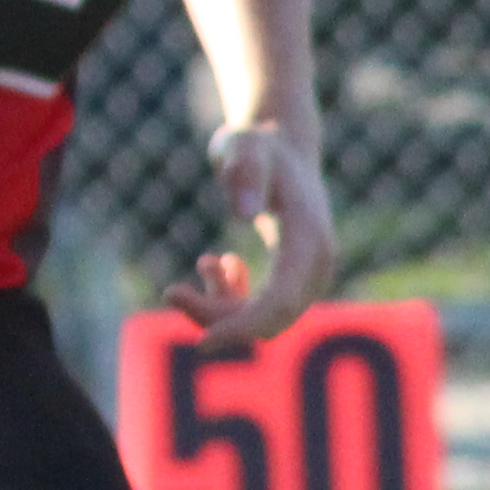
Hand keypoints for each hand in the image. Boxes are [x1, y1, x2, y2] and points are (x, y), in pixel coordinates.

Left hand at [165, 120, 333, 342]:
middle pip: (270, 318)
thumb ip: (244, 171)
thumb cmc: (257, 146)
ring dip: (220, 306)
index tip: (202, 343)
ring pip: (262, 319)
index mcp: (309, 238)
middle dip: (217, 316)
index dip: (243, 326)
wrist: (281, 146)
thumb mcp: (244, 146)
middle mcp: (317, 264)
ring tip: (202, 263)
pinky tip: (215, 263)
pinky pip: (261, 310)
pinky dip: (231, 300)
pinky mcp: (295, 278)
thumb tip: (243, 214)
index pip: (280, 301)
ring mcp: (309, 275)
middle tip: (171, 291)